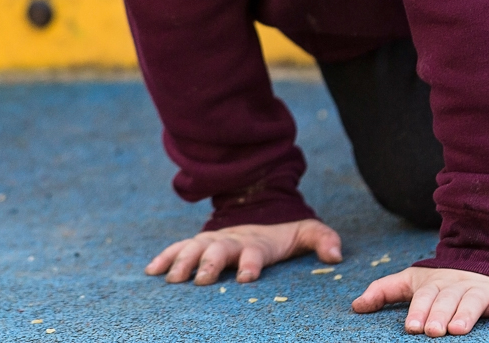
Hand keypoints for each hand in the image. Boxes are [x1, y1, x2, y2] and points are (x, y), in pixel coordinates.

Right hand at [145, 218, 342, 284]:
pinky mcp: (199, 243)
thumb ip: (323, 239)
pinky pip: (178, 248)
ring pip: (194, 248)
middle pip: (218, 251)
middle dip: (209, 264)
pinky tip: (151, 271)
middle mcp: (231, 241)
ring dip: (182, 261)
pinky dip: (165, 257)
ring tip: (172, 278)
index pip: (254, 253)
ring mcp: (212, 241)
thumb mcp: (306, 231)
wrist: (258, 208)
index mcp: (257, 243)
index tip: (246, 277)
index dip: (251, 264)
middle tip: (200, 279)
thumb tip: (337, 255)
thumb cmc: (282, 231)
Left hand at [352, 265, 488, 334]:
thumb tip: (356, 306)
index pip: (425, 296)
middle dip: (439, 314)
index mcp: (435, 283)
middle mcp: (458, 285)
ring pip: (473, 301)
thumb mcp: (413, 282)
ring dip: (466, 314)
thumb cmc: (443, 282)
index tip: (412, 326)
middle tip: (433, 331)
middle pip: (447, 299)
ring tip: (457, 329)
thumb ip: (385, 291)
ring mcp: (481, 289)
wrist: (485, 260)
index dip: (418, 310)